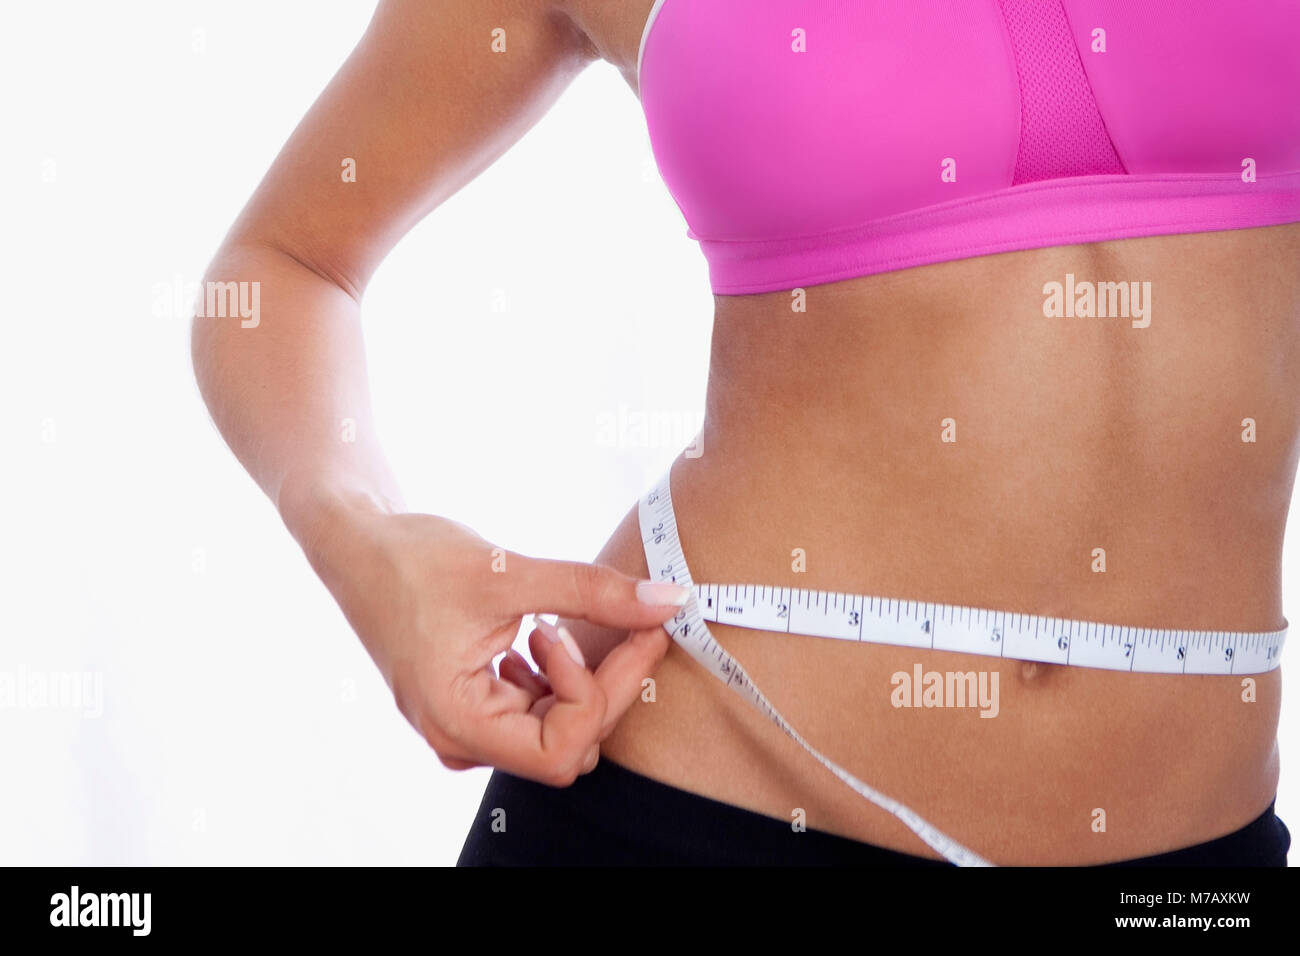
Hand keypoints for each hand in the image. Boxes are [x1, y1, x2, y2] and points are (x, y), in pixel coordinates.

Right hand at [309, 506, 690, 785]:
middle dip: (607, 687)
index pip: (561, 749)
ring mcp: (464, 725)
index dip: (605, 695)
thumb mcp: (509, 573)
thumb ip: (592, 592)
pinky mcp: (472, 704)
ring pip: (555, 730)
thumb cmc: (413, 559)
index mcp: (458, 722)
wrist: (357, 544)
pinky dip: (557, 678)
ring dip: (583, 682)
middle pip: (566, 744)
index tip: (629, 634)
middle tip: (635, 625)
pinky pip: (534, 711)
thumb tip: (669, 600)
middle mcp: (459, 739)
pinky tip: (542, 634)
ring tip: (567, 624)